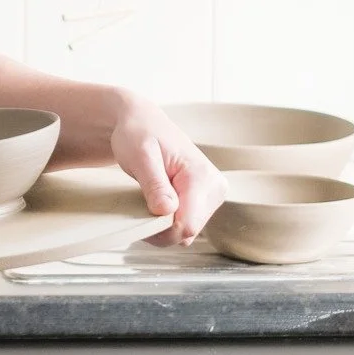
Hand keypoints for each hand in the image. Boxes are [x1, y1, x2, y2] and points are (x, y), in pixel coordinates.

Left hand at [109, 97, 225, 243]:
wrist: (143, 122)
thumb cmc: (139, 133)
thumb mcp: (140, 155)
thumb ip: (154, 183)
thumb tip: (167, 210)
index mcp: (202, 176)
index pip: (187, 225)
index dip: (160, 229)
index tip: (140, 217)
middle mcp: (214, 188)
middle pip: (188, 232)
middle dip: (160, 227)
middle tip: (140, 203)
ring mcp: (211, 195)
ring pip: (187, 232)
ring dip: (163, 225)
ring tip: (148, 199)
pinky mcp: (204, 201)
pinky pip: (186, 225)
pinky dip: (167, 221)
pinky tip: (156, 202)